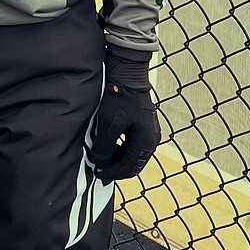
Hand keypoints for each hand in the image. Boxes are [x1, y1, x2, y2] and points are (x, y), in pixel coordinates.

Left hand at [92, 49, 159, 183]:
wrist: (128, 76)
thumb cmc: (119, 98)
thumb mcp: (108, 124)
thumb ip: (104, 146)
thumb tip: (99, 162)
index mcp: (145, 142)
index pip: (129, 168)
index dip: (112, 173)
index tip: (97, 173)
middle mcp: (152, 140)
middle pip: (134, 164)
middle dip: (116, 169)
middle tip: (99, 170)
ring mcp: (151, 133)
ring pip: (134, 156)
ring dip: (119, 160)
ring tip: (102, 159)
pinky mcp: (146, 126)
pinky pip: (135, 145)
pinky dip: (123, 150)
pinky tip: (110, 147)